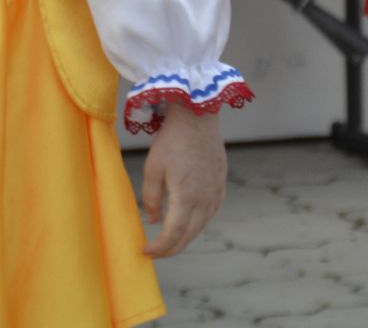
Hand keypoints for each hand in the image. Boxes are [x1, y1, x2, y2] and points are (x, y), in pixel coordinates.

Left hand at [140, 107, 227, 256]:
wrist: (197, 115)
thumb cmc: (171, 139)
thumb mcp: (153, 168)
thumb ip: (151, 198)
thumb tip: (153, 220)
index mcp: (186, 197)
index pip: (173, 234)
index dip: (159, 248)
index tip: (146, 252)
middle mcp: (205, 199)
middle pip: (189, 235)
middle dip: (171, 248)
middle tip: (156, 252)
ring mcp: (216, 192)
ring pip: (201, 225)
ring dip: (185, 236)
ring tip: (169, 240)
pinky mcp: (221, 184)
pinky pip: (210, 212)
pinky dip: (198, 222)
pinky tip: (189, 221)